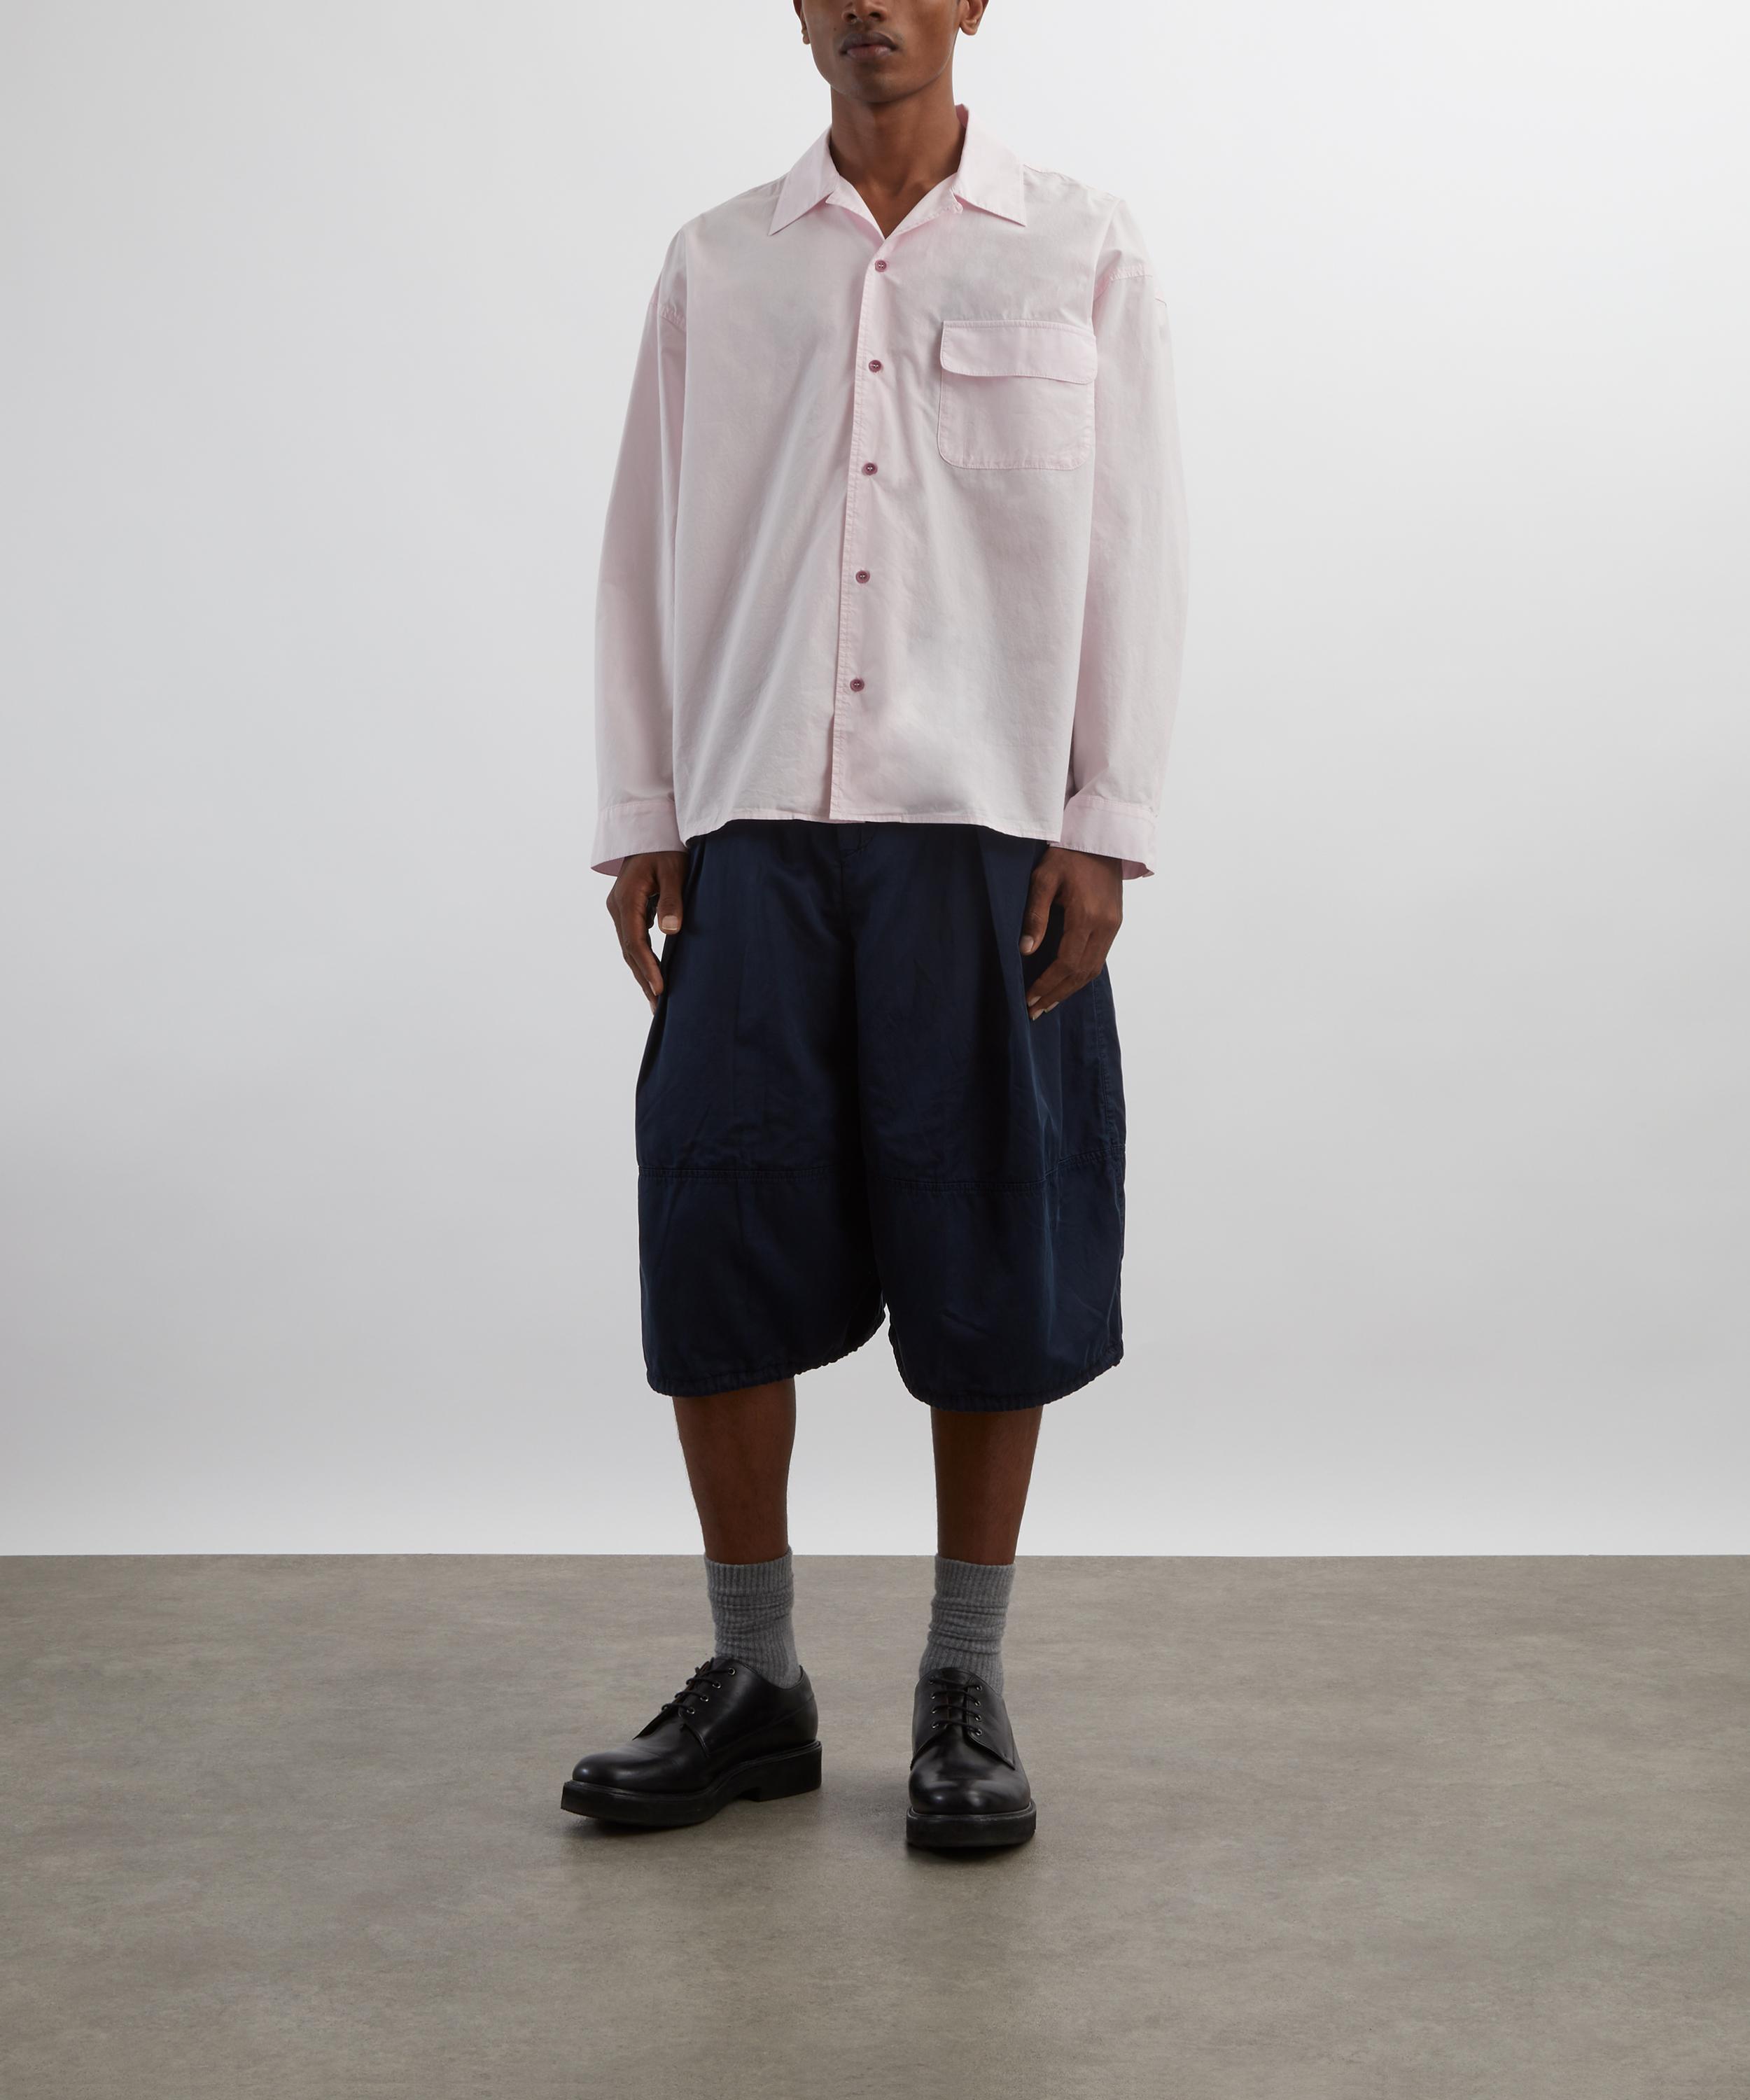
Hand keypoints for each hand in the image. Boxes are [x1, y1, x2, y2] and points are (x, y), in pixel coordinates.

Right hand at [606, 850, 687, 1011]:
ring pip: (629, 947)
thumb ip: (673, 899)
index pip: (635, 941)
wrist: (652, 830)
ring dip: (641, 972)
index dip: (647, 967)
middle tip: (658, 1006)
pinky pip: (633, 939)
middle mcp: (617, 906)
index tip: (660, 989)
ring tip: (656, 999)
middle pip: (628, 950)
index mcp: (626, 898)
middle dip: (643, 979)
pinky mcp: (628, 909)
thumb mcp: (675, 870)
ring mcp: (620, 908)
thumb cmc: (666, 848)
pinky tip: (654, 974)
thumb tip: (671, 930)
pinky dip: (642, 958)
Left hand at [1019, 845, 1122, 1018]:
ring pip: (1093, 969)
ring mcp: (1113, 926)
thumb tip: (1026, 950)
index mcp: (1086, 915)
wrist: (1101, 837)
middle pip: (1081, 972)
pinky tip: (1066, 983)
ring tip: (1048, 1003)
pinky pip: (1099, 958)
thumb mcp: (1044, 878)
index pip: (1066, 962)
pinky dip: (1081, 975)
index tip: (1029, 997)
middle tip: (1035, 1010)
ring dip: (1070, 989)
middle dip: (1057, 994)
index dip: (1047, 983)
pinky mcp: (1114, 923)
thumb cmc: (1067, 854)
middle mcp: (1105, 925)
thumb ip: (1035, 914)